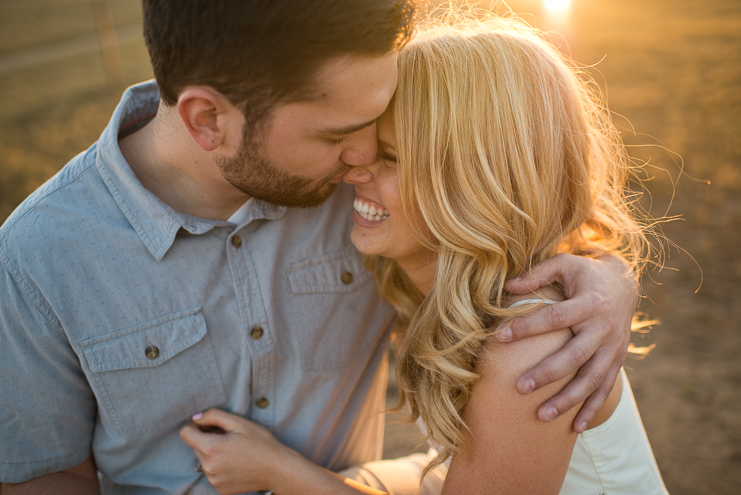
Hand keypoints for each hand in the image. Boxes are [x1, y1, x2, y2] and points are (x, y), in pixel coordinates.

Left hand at [180, 408, 292, 493]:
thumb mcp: (240, 422)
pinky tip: (237, 463)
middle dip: (208, 438)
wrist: (278, 469)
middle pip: (196, 446)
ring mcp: (214, 480)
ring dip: (214, 452)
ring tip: (235, 450)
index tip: (210, 425)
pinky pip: (212, 472)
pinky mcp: (220, 489)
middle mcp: (208, 467)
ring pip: (204, 459)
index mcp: (211, 448)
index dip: (196, 425)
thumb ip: (214, 415)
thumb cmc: (261, 443)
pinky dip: (220, 466)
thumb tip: (196, 418)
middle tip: (230, 437)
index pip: (185, 433)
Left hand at [498, 253, 637, 432]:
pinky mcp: (618, 360)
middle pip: (574, 355)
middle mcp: (604, 328)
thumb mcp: (564, 263)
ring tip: (541, 416)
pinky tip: (574, 428)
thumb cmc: (585, 273)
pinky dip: (591, 409)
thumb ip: (537, 274)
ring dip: (568, 400)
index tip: (499, 337)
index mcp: (589, 302)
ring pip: (591, 379)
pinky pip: (606, 388)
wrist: (624, 283)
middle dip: (547, 373)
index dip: (526, 327)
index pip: (554, 317)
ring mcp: (614, 347)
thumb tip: (508, 285)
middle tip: (519, 387)